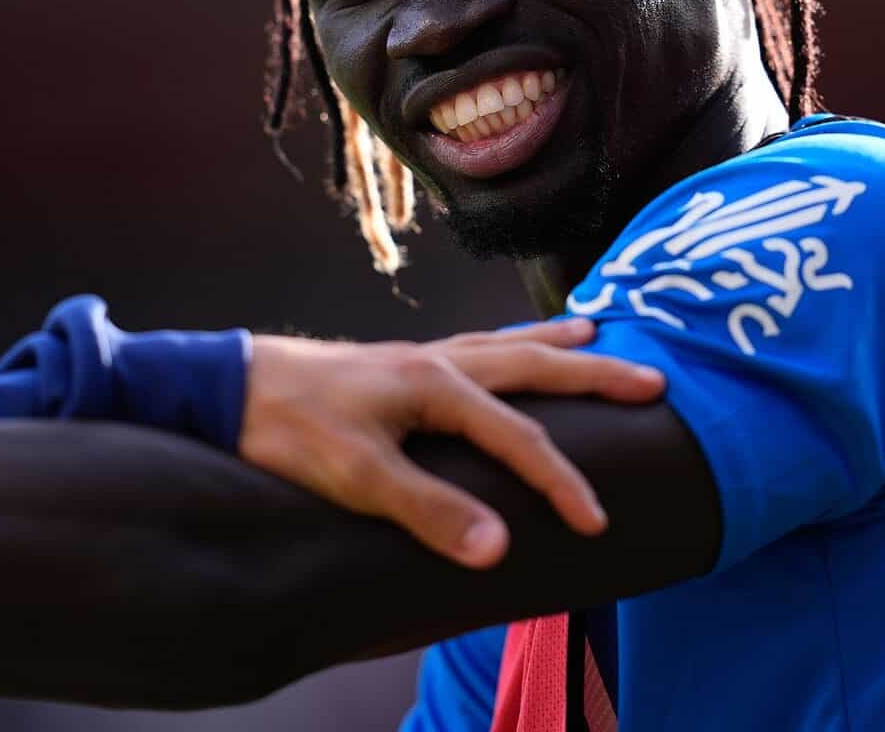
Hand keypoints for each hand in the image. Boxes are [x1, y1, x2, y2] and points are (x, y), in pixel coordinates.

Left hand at [241, 318, 662, 567]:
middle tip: (654, 380)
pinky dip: (507, 342)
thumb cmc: (290, 430)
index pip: (521, 439)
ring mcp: (418, 357)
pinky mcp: (397, 364)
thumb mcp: (357, 477)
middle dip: (595, 375)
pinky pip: (473, 346)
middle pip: (534, 366)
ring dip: (553, 345)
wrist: (229, 386)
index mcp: (436, 386)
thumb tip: (500, 550)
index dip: (563, 483)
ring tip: (595, 335)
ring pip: (504, 345)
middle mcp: (437, 362)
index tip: (596, 522)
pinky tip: (506, 348)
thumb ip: (430, 510)